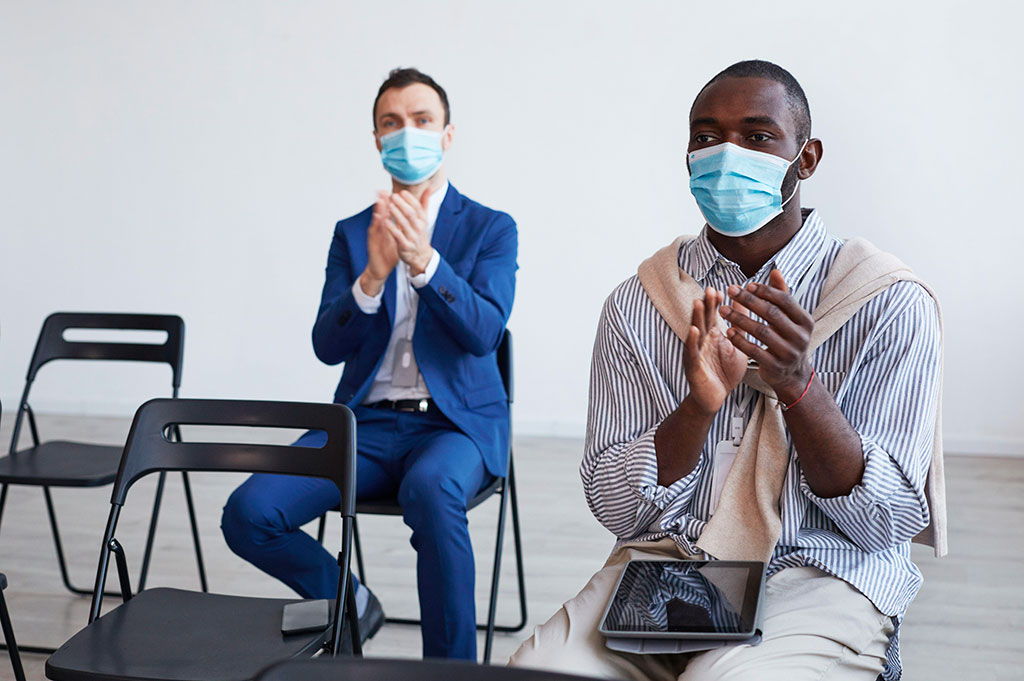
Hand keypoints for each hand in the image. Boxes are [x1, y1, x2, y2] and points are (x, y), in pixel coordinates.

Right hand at [360, 191, 399, 295]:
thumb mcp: (397, 239)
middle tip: (383, 190)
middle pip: (381, 214)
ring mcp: (375, 236)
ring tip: (380, 199)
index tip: (394, 191)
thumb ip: (402, 229)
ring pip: (377, 221)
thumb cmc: (388, 254)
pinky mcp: (372, 243)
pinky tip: (378, 217)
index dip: (391, 203)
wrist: (380, 269)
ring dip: (378, 210)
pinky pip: (375, 233)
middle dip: (382, 202)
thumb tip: (409, 220)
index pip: (388, 213)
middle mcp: (380, 230)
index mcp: (386, 228)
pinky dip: (376, 224)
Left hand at [387, 189, 433, 274]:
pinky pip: (398, 236)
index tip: (402, 192)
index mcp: (422, 220)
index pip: (417, 207)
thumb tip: (428, 188)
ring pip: (404, 224)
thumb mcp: (424, 219)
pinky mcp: (404, 245)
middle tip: (394, 196)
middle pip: (410, 214)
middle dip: (402, 204)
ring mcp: (412, 237)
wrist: (421, 256)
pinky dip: (392, 228)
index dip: (410, 199)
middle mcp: (418, 228)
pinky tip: (385, 221)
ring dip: (396, 214)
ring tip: (389, 205)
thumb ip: (424, 203)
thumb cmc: (419, 235)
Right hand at [683, 287, 748, 414]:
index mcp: (713, 336)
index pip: (713, 315)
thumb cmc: (725, 372)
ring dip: (696, 317)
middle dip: (706, 304)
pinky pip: (692, 352)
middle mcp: (702, 341)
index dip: (716, 302)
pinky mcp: (693, 366)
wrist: (716, 398)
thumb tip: (747, 308)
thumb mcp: (737, 346)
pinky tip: (694, 330)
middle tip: (710, 289)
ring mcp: (696, 352)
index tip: (721, 289)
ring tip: (698, 303)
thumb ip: (740, 327)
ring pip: (695, 332)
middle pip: (703, 319)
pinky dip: (692, 340)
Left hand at [719, 269, 814, 403]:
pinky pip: (754, 351)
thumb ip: (782, 295)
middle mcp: (800, 337)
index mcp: (805, 321)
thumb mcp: (790, 319)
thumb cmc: (787, 339)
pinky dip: (740, 340)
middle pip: (771, 314)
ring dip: (739, 319)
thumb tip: (775, 271)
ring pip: (761, 331)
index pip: (785, 300)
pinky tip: (727, 331)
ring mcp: (788, 353)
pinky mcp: (775, 366)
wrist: (793, 375)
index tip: (746, 285)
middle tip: (730, 291)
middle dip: (748, 301)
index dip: (765, 291)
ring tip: (723, 310)